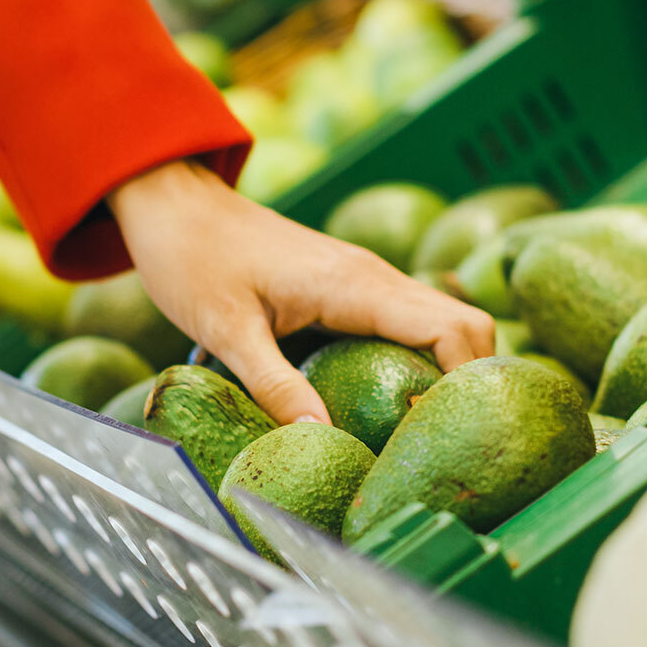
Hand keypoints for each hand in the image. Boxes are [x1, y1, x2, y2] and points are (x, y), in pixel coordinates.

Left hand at [108, 160, 494, 424]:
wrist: (176, 204)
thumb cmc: (194, 259)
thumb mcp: (226, 329)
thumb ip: (276, 385)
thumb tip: (321, 440)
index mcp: (356, 285)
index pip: (452, 329)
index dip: (467, 384)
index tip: (448, 436)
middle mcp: (374, 276)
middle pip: (466, 325)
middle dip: (470, 383)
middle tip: (446, 442)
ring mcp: (367, 278)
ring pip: (443, 322)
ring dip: (448, 371)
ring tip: (422, 430)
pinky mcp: (352, 285)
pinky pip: (411, 321)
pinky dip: (421, 358)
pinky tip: (391, 399)